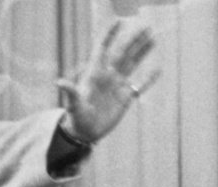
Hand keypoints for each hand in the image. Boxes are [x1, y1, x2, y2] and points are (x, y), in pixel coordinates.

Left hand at [56, 20, 156, 143]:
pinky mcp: (125, 97)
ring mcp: (117, 85)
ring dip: (142, 52)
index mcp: (95, 73)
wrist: (85, 132)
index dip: (109, 35)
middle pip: (122, 53)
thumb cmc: (76, 117)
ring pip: (132, 64)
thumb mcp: (73, 105)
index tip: (118, 22)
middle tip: (145, 26)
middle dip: (133, 40)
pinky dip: (148, 78)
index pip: (103, 49)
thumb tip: (60, 82)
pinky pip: (139, 85)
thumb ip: (70, 92)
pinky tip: (157, 69)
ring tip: (152, 38)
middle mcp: (108, 76)